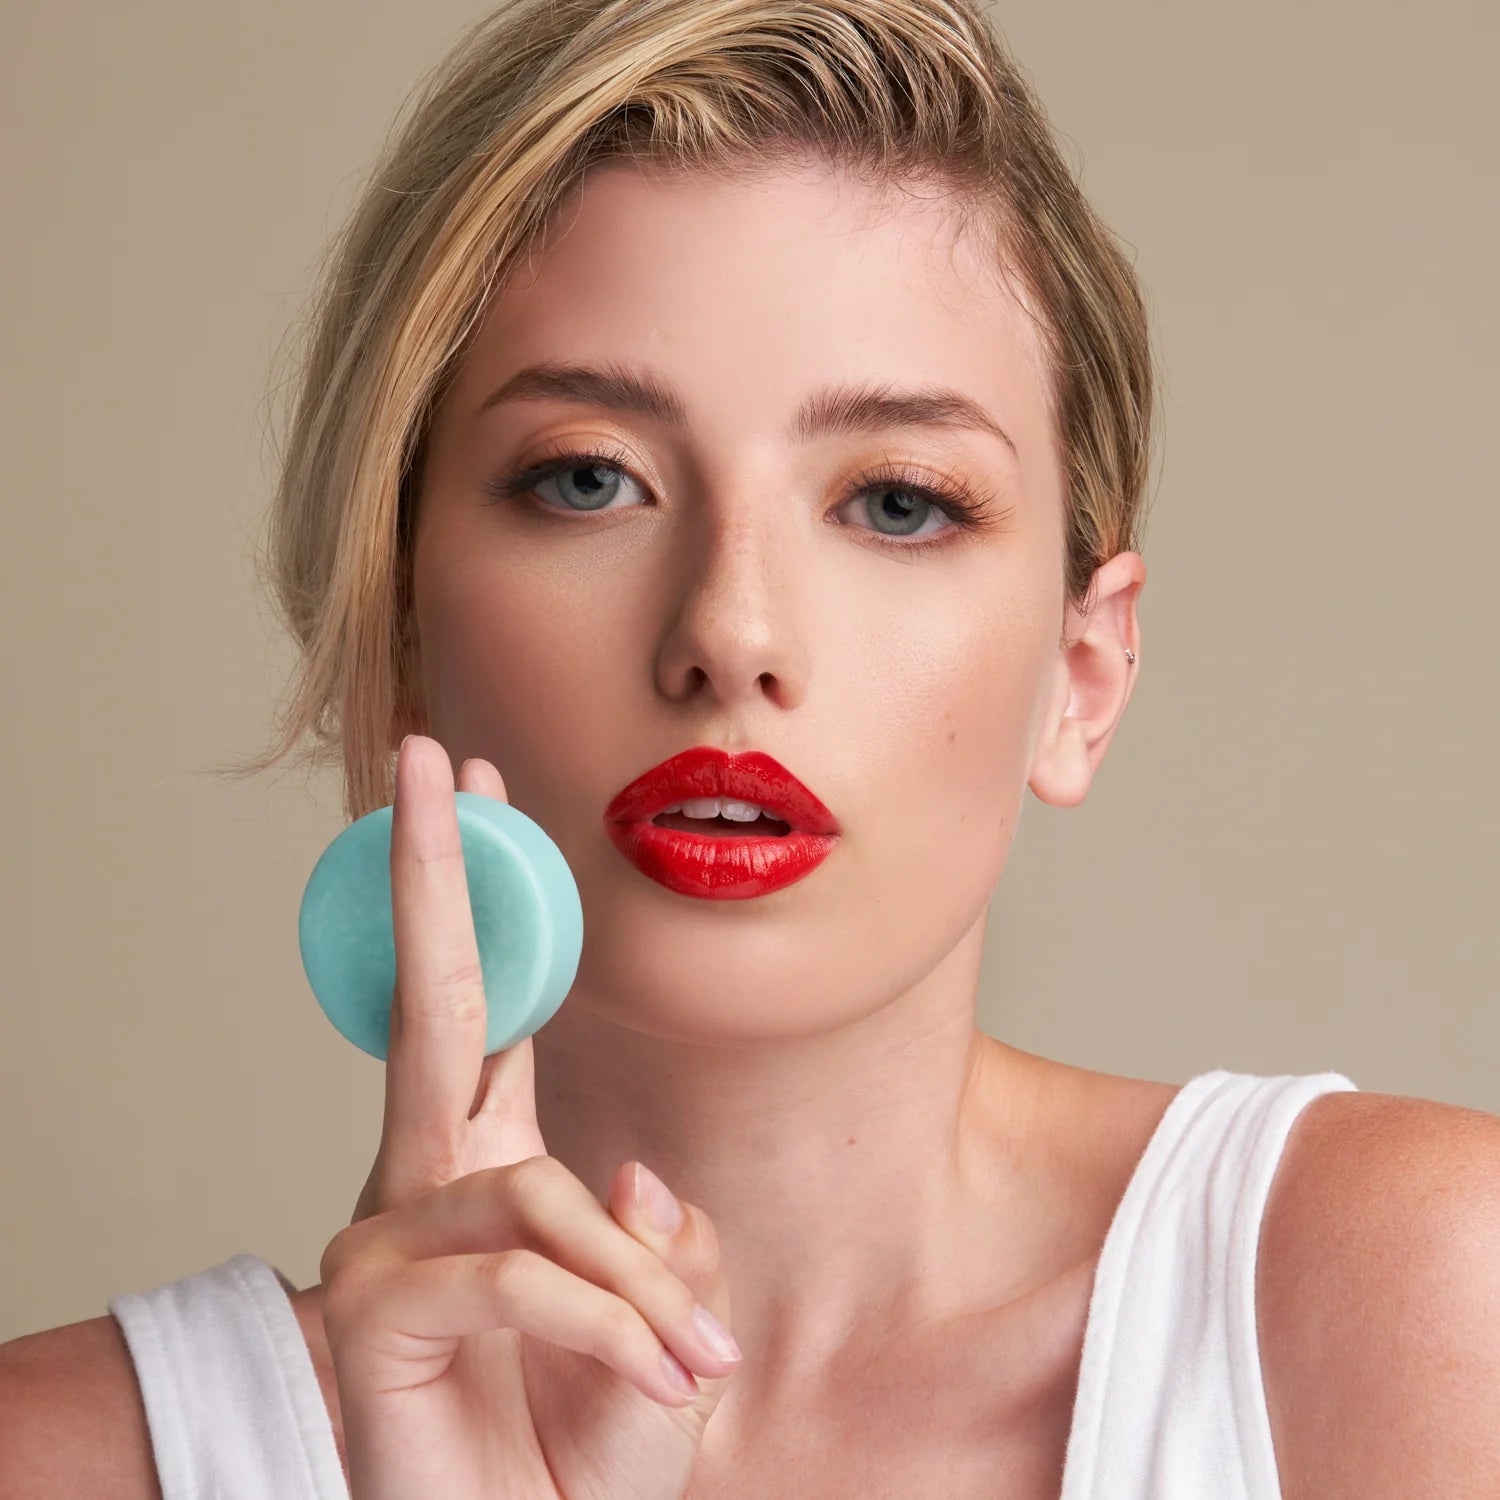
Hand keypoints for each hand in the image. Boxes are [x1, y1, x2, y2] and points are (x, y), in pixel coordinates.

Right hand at [318, 734, 740, 1499]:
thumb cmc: (583, 1456)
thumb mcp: (662, 1330)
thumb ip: (653, 1241)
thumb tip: (627, 1166)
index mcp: (493, 1174)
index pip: (490, 1012)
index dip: (487, 904)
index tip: (479, 792)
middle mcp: (428, 1188)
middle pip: (432, 1005)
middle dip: (434, 874)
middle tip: (430, 758)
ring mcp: (388, 1244)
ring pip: (534, 1188)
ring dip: (631, 1278)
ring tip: (689, 1363)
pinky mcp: (374, 1313)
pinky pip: (520, 1272)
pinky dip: (607, 1323)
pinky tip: (658, 1380)